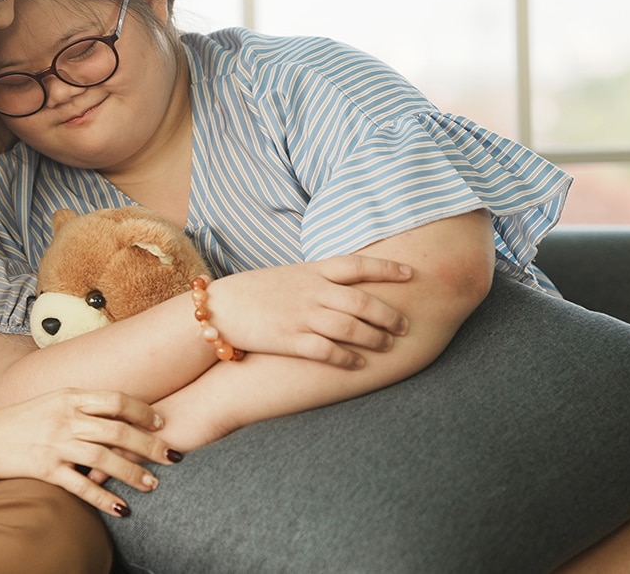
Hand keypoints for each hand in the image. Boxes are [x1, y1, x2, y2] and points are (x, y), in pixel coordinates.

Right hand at [0, 388, 179, 517]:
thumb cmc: (16, 421)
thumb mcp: (49, 401)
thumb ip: (79, 404)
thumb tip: (112, 412)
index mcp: (68, 396)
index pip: (115, 400)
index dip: (142, 411)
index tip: (160, 422)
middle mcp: (65, 417)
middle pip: (118, 430)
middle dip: (150, 444)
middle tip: (173, 456)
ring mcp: (55, 443)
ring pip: (105, 458)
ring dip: (133, 472)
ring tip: (152, 484)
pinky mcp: (45, 468)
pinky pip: (81, 486)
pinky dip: (104, 498)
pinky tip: (122, 508)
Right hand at [204, 256, 413, 368]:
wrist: (217, 307)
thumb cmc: (254, 291)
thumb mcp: (288, 275)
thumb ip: (317, 278)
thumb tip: (345, 283)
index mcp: (312, 271)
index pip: (358, 266)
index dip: (387, 269)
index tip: (411, 274)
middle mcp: (311, 292)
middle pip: (362, 301)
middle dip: (389, 314)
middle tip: (404, 325)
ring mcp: (301, 316)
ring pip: (351, 327)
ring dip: (375, 338)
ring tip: (389, 345)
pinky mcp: (290, 340)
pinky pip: (327, 351)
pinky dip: (347, 358)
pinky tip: (358, 364)